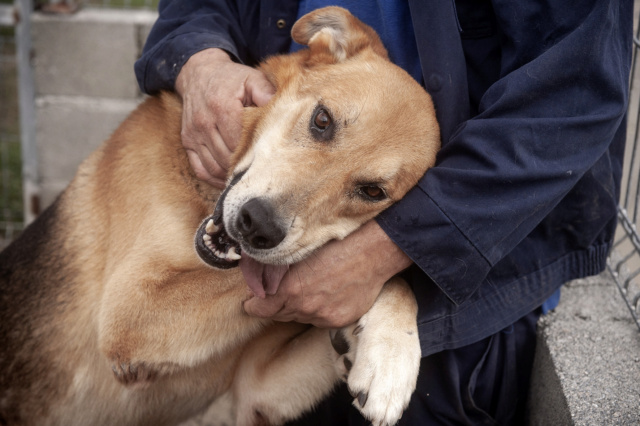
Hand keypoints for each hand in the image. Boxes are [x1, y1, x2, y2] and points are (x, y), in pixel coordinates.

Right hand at [175, 48, 274, 187]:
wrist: (199, 73)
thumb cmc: (231, 79)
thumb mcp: (252, 79)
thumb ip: (267, 94)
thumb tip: (283, 111)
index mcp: (222, 107)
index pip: (240, 141)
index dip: (255, 153)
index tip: (269, 158)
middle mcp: (204, 122)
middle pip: (227, 157)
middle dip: (245, 167)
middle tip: (263, 172)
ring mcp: (194, 134)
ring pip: (214, 167)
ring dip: (231, 176)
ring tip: (248, 177)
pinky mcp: (187, 142)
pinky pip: (200, 169)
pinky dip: (214, 180)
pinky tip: (229, 180)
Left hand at [243, 220, 412, 327]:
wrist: (371, 253)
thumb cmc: (336, 244)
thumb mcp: (300, 251)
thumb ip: (278, 268)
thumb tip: (260, 273)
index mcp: (289, 288)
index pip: (259, 308)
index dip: (253, 305)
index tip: (251, 302)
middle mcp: (304, 306)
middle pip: (278, 315)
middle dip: (274, 306)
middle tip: (275, 295)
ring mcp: (321, 316)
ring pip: (299, 317)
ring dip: (296, 308)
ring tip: (304, 292)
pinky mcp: (338, 320)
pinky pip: (319, 320)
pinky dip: (317, 311)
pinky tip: (323, 296)